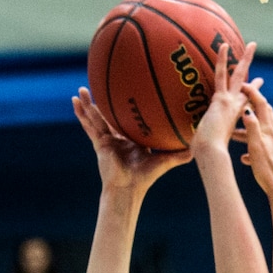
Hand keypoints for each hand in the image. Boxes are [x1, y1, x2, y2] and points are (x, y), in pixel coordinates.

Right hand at [72, 88, 191, 193]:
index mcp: (133, 140)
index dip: (130, 109)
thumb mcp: (164, 161)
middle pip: (112, 115)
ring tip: (82, 88)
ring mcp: (107, 140)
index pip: (131, 121)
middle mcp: (119, 138)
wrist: (128, 189)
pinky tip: (74, 101)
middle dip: (107, 101)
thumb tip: (198, 146)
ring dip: (89, 103)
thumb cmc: (146, 178)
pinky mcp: (99, 143)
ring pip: (97, 117)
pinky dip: (81, 114)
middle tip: (104, 83)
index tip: (130, 92)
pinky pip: (89, 125)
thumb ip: (180, 154)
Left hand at [190, 42, 259, 157]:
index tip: (259, 83)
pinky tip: (223, 46)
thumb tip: (190, 150)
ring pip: (239, 76)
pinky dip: (222, 59)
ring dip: (246, 59)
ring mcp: (230, 103)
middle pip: (246, 86)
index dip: (251, 92)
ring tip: (252, 45)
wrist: (212, 153)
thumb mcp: (205, 143)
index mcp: (234, 118)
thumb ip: (201, 140)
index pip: (245, 102)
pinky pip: (221, 74)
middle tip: (256, 56)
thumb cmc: (208, 154)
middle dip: (252, 72)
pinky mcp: (222, 100)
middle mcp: (235, 108)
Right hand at [232, 80, 272, 195]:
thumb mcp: (256, 147)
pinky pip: (261, 147)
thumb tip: (246, 109)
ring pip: (261, 130)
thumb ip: (252, 128)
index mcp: (268, 130)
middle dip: (252, 105)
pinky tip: (245, 158)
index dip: (251, 92)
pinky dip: (252, 147)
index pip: (261, 103)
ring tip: (234, 135)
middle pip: (264, 113)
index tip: (242, 85)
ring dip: (248, 129)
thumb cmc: (267, 170)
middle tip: (240, 102)